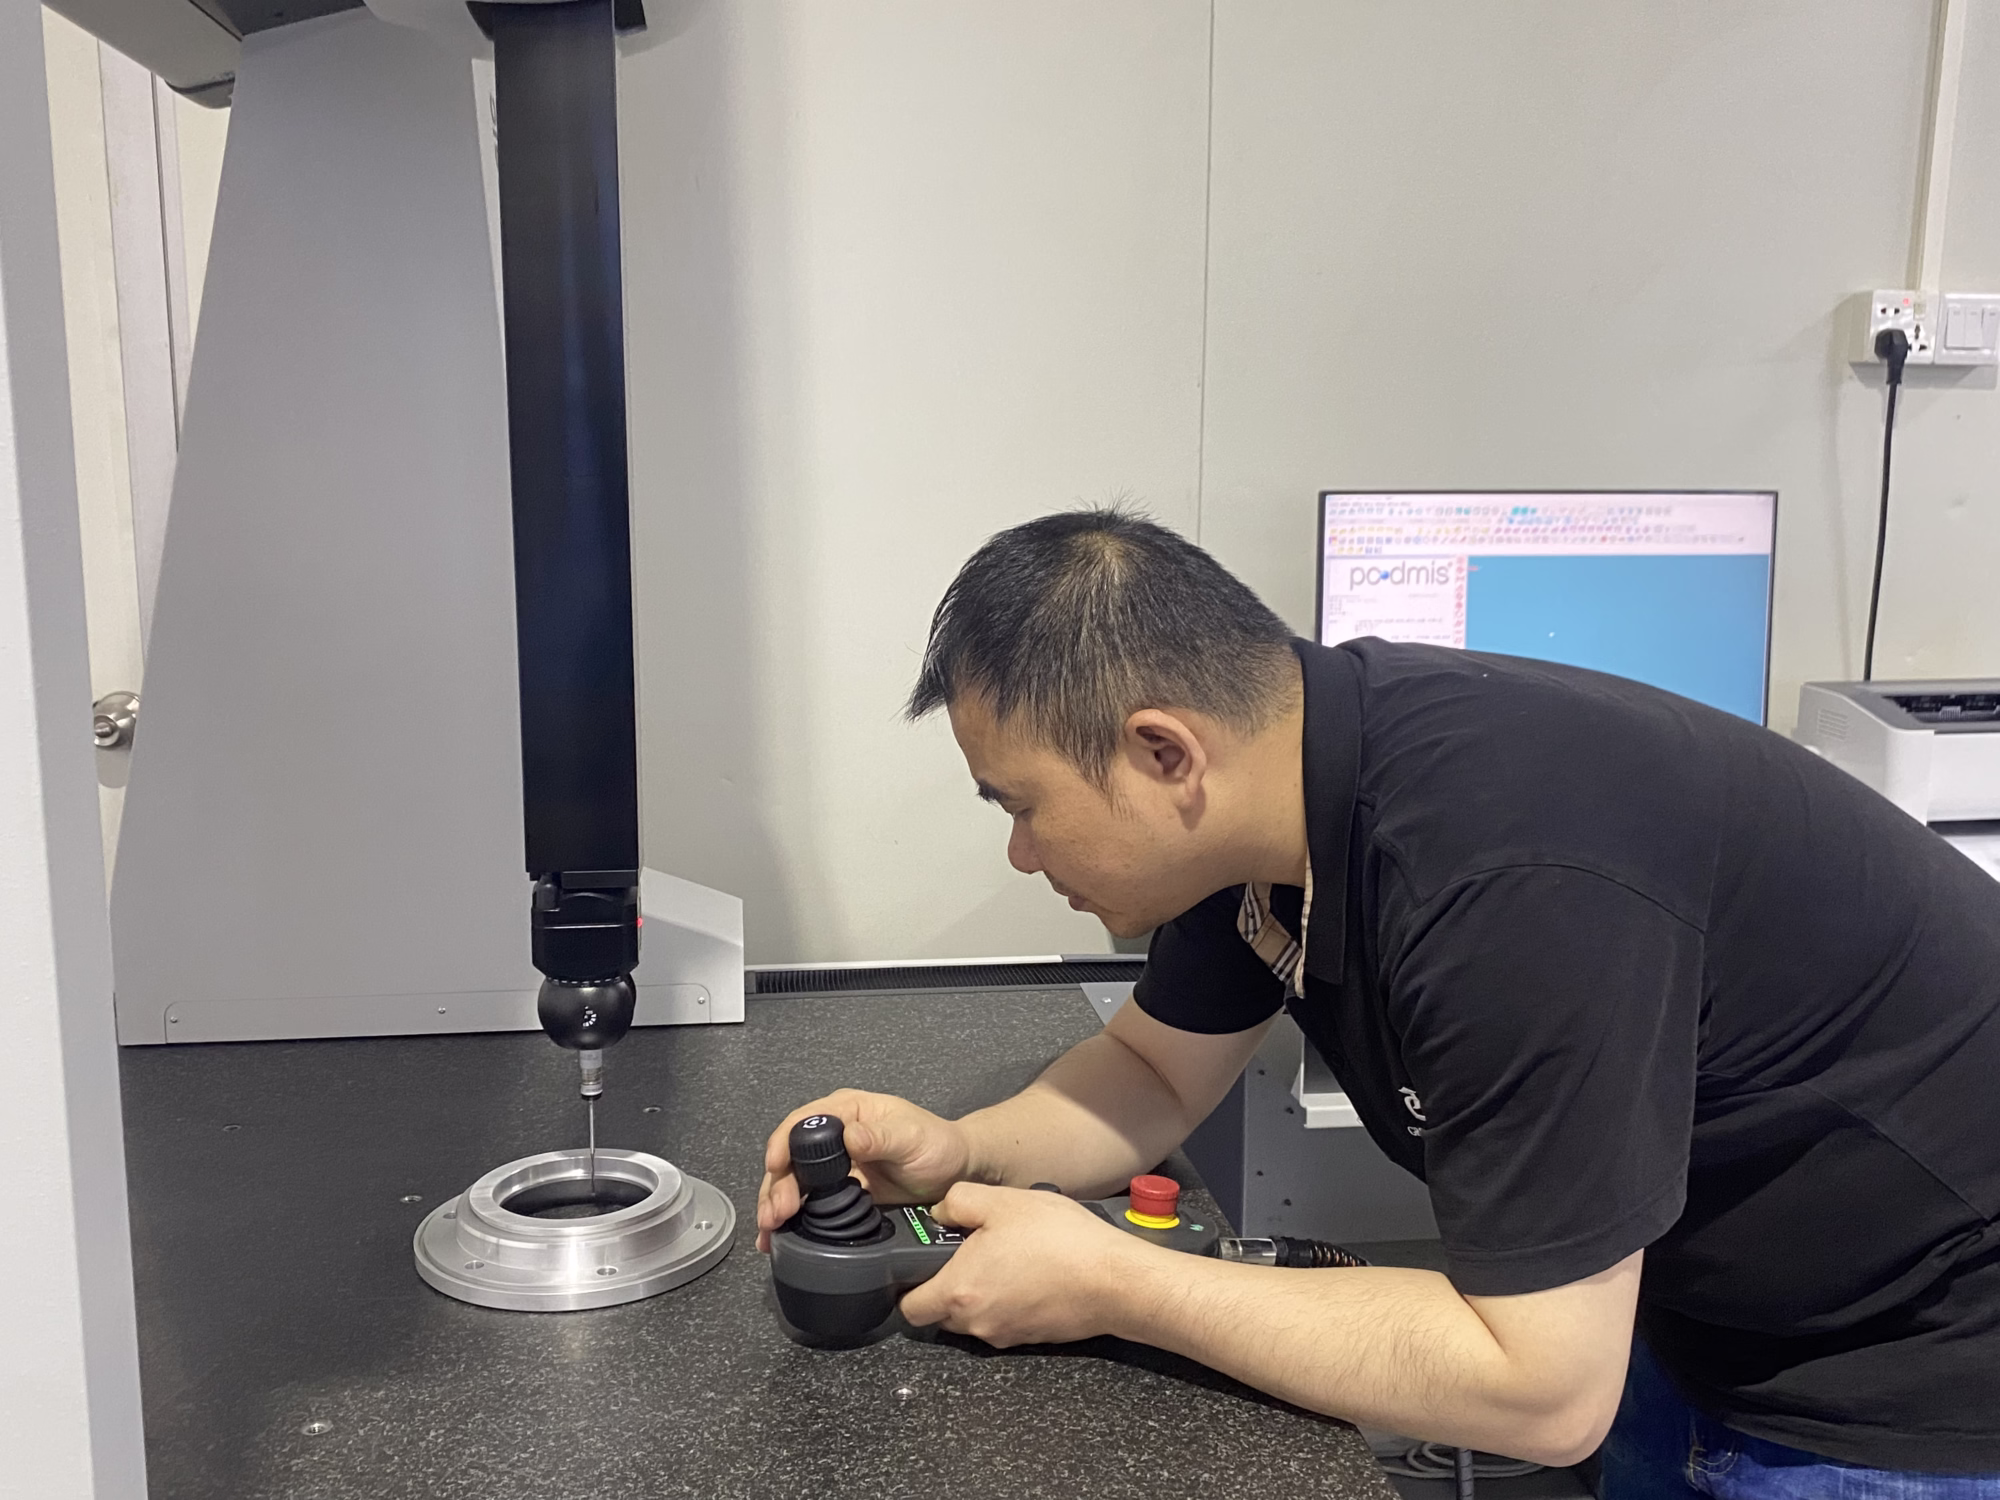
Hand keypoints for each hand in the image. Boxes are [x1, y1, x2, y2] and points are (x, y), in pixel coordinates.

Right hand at [755, 1089, 971, 1251]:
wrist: (956, 1173)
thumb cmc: (937, 1145)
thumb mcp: (912, 1137)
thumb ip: (881, 1136)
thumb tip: (849, 1136)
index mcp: (848, 1111)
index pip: (804, 1121)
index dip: (784, 1143)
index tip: (775, 1167)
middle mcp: (834, 1135)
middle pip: (791, 1155)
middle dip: (777, 1184)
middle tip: (775, 1213)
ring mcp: (833, 1166)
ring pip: (792, 1181)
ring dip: (776, 1204)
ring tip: (770, 1231)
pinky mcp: (837, 1192)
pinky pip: (806, 1203)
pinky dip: (790, 1219)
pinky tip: (778, 1238)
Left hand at [897, 1183, 1159, 1346]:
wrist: (1115, 1279)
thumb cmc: (1057, 1239)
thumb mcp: (1002, 1201)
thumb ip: (958, 1201)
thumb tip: (940, 1210)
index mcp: (958, 1292)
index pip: (909, 1309)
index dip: (908, 1286)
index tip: (921, 1262)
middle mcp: (977, 1323)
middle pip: (941, 1314)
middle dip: (947, 1286)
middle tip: (968, 1251)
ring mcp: (1006, 1335)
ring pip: (975, 1318)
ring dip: (980, 1293)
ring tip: (1006, 1256)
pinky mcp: (1033, 1338)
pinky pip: (1005, 1320)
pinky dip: (1009, 1301)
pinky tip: (1032, 1272)